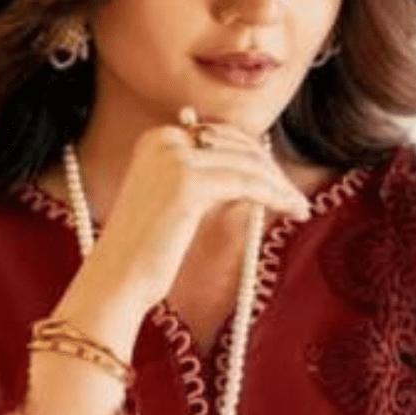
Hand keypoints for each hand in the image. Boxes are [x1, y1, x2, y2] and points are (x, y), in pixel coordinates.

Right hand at [55, 119, 309, 352]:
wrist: (116, 279)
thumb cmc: (143, 252)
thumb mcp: (170, 200)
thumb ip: (200, 176)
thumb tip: (251, 168)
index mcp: (157, 138)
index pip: (221, 135)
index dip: (254, 157)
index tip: (277, 181)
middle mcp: (164, 139)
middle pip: (237, 145)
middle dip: (271, 170)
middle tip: (293, 196)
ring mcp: (174, 158)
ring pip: (247, 164)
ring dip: (279, 185)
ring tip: (299, 207)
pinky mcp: (188, 183)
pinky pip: (247, 183)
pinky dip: (274, 195)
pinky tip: (291, 210)